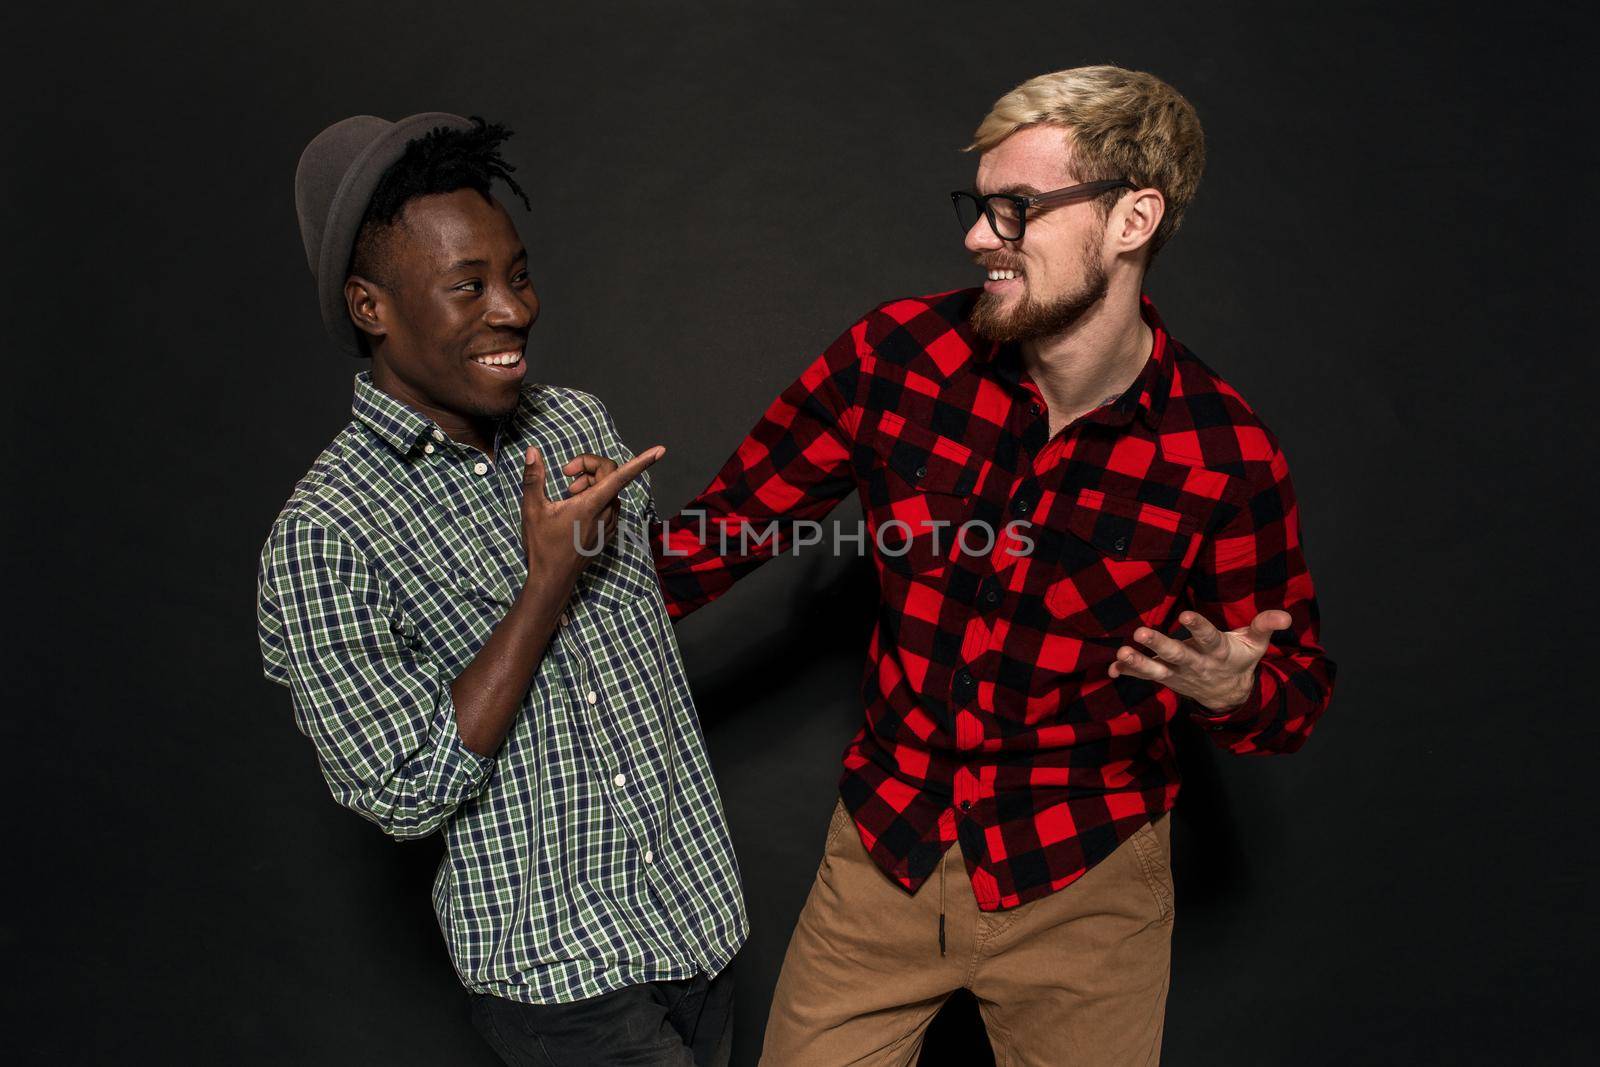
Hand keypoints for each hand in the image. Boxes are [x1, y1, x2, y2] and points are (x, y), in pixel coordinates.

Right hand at [520, 445, 663, 594]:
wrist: (553, 579)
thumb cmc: (543, 546)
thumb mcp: (532, 509)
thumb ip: (533, 477)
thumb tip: (532, 451)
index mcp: (591, 505)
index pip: (621, 476)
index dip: (642, 461)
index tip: (660, 451)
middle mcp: (606, 514)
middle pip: (611, 475)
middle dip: (590, 467)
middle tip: (566, 475)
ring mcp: (610, 524)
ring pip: (610, 490)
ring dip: (592, 483)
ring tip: (569, 494)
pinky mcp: (609, 532)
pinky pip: (610, 505)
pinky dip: (596, 498)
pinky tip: (576, 508)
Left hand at [1107, 609, 1291, 712]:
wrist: (1229, 697)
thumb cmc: (1239, 660)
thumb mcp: (1256, 644)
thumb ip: (1265, 626)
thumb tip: (1285, 614)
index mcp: (1219, 653)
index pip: (1209, 638)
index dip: (1199, 627)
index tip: (1186, 615)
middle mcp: (1197, 664)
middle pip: (1178, 655)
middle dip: (1159, 645)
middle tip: (1140, 633)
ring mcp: (1179, 675)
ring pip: (1157, 670)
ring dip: (1139, 663)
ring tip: (1121, 654)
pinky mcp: (1166, 679)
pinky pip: (1145, 677)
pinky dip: (1129, 674)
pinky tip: (1112, 669)